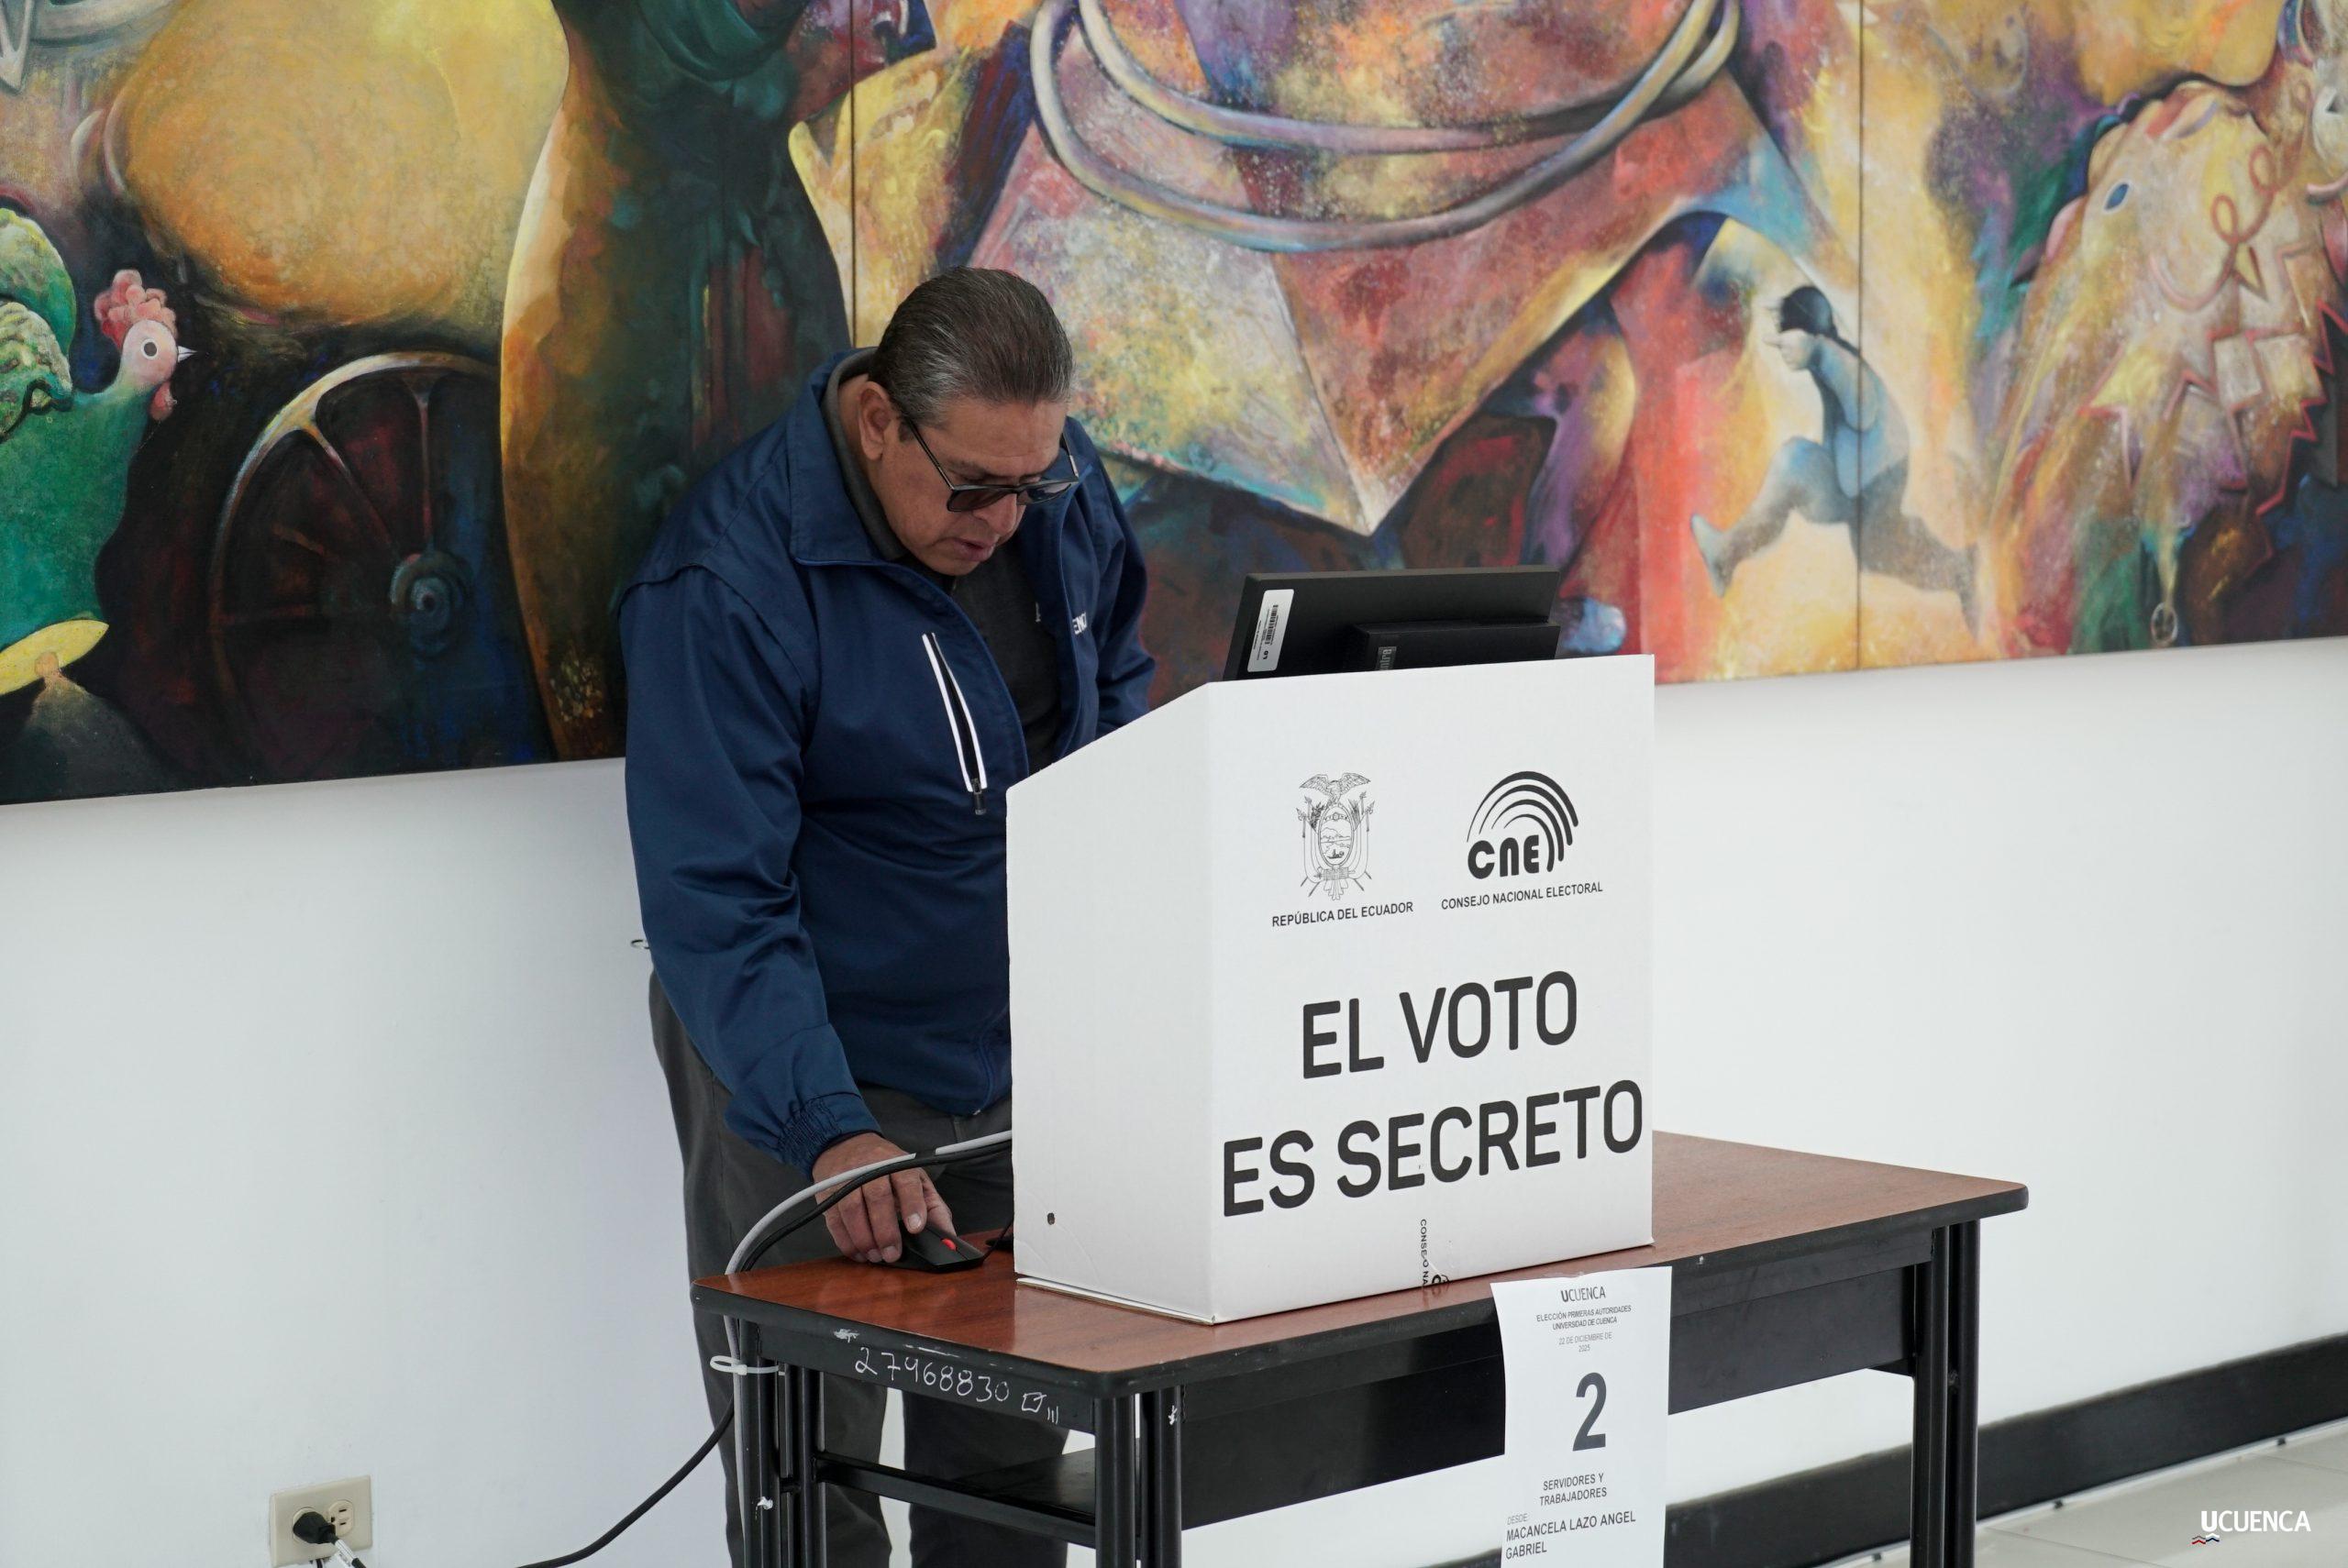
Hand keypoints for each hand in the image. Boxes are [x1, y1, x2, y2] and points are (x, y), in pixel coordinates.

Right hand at [810, 1132, 956, 1264]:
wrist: (848, 1145)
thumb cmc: (887, 1168)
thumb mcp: (915, 1178)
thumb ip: (933, 1206)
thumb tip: (949, 1236)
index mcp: (898, 1164)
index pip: (907, 1181)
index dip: (912, 1205)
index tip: (916, 1227)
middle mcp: (872, 1169)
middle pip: (877, 1198)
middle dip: (885, 1231)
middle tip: (892, 1254)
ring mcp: (848, 1180)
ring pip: (852, 1210)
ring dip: (863, 1238)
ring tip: (874, 1256)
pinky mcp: (829, 1193)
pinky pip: (834, 1220)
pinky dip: (845, 1241)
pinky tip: (857, 1252)